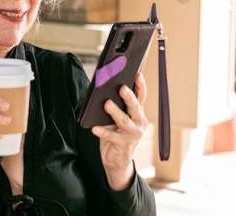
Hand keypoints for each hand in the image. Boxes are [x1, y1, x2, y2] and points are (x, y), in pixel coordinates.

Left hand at [91, 73, 148, 190]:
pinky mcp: (122, 144)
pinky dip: (102, 131)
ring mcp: (132, 134)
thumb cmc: (116, 134)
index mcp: (137, 113)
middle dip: (129, 97)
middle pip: (135, 107)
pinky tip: (94, 128)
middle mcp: (138, 122)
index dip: (140, 85)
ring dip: (115, 112)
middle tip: (121, 88)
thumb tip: (102, 90)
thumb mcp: (116, 119)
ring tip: (107, 104)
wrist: (117, 160)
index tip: (137, 74)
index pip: (141, 96)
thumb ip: (114, 105)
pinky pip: (111, 136)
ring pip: (124, 121)